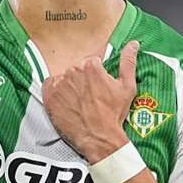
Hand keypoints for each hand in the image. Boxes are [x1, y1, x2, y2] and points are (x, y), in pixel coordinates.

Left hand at [42, 41, 139, 162]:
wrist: (99, 138)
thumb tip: (133, 44)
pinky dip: (56, 91)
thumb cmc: (113, 114)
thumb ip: (128, 61)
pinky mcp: (49, 96)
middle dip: (83, 80)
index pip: (91, 61)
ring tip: (80, 102)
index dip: (96, 75)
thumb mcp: (126, 87)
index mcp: (90, 66)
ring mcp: (59, 84)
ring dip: (70, 86)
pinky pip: (49, 86)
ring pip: (64, 77)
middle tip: (90, 98)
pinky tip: (66, 102)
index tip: (98, 88)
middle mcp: (72, 71)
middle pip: (76, 69)